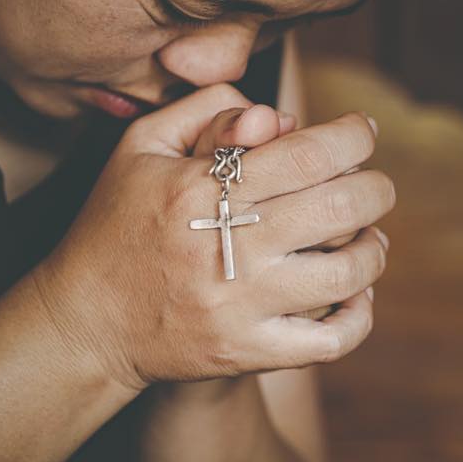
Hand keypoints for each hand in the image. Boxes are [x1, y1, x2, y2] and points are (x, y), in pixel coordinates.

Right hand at [34, 83, 392, 390]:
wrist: (86, 321)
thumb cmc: (118, 223)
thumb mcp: (142, 145)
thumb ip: (208, 109)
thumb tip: (279, 117)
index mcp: (202, 189)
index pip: (308, 153)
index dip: (354, 135)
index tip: (364, 130)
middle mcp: (228, 247)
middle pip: (340, 208)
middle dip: (376, 188)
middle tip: (375, 184)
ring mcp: (241, 306)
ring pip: (346, 274)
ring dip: (374, 248)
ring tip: (371, 236)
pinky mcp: (247, 352)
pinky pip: (330, 342)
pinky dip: (361, 316)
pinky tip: (359, 292)